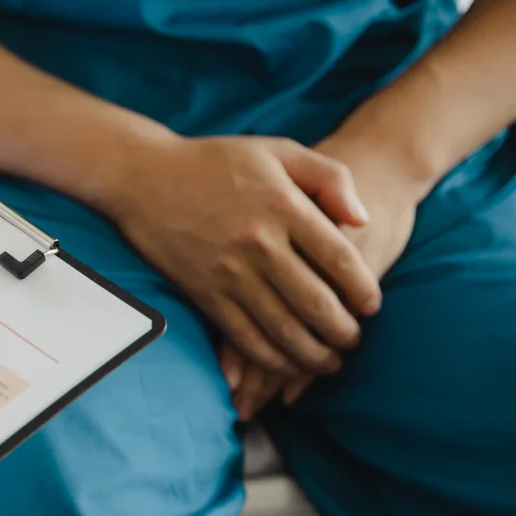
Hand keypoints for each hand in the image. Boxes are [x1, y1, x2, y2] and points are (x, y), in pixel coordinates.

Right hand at [107, 134, 381, 374]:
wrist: (144, 176)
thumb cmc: (214, 160)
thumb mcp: (278, 151)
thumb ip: (330, 177)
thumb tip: (363, 220)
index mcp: (283, 205)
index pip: (339, 259)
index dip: (363, 290)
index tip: (372, 307)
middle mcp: (259, 242)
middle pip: (316, 302)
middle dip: (343, 332)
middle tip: (353, 341)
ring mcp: (228, 271)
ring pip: (283, 328)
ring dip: (312, 354)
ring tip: (329, 361)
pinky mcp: (203, 291)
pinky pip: (243, 336)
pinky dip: (270, 358)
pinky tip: (286, 364)